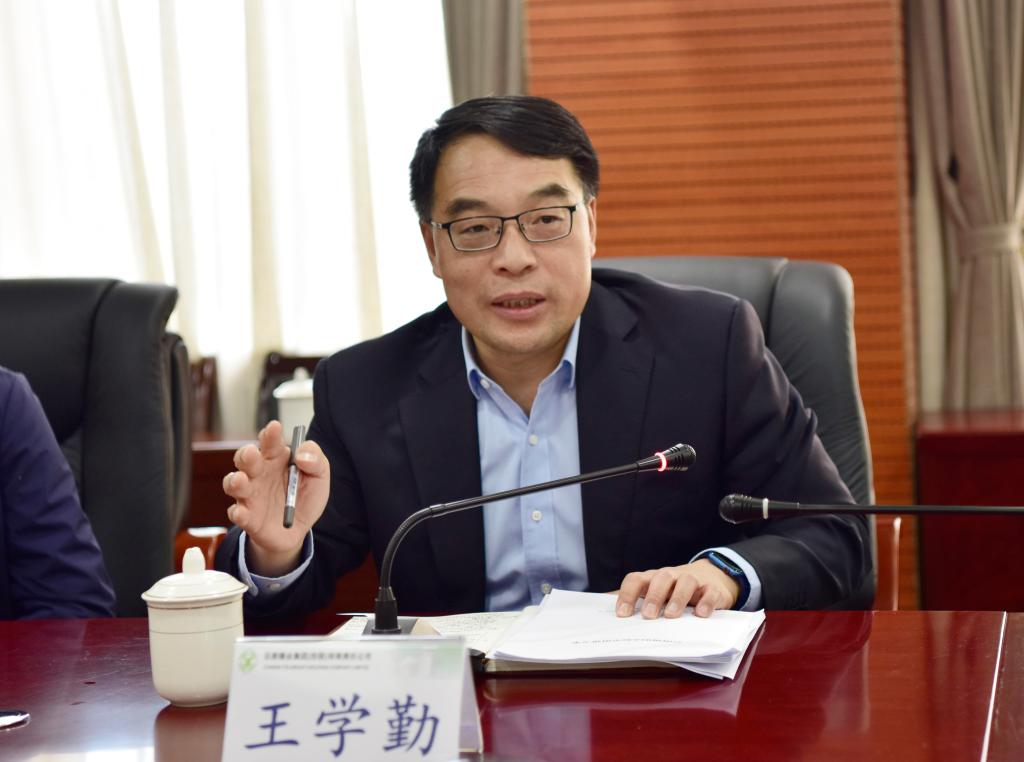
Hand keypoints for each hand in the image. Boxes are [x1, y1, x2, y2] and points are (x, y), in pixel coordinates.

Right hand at [222, 421, 329, 575]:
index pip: (270, 441)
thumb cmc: (305, 497)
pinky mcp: (247, 517)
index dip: (270, 434)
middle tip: (252, 453)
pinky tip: (240, 512)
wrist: (298, 530)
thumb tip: (302, 455)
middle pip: (246, 458)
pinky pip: (237, 513)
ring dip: (234, 481)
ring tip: (241, 480)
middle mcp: (258, 473)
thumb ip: (316, 460)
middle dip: (246, 454)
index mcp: (276, 458)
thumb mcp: (319, 477)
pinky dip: (237, 512)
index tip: (275, 427)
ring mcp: (249, 494)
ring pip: (234, 483)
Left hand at [615, 559, 739, 618]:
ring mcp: (693, 581)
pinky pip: (710, 592)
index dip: (627, 594)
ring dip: (678, 598)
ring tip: (671, 615)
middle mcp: (672, 576)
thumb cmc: (675, 589)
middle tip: (648, 616)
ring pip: (685, 582)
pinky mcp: (713, 590)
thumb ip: (634, 599)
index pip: (636, 579)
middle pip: (661, 578)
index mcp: (654, 579)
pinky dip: (706, 602)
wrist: (711, 576)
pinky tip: (701, 614)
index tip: (621, 615)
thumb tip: (605, 607)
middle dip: (654, 596)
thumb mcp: (655, 592)